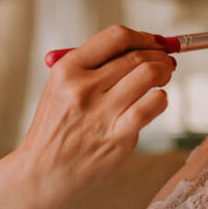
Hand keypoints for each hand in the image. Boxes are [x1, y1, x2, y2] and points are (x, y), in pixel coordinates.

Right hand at [0, 26, 173, 208]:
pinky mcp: (117, 137)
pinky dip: (161, 98)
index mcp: (67, 70)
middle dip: (158, 54)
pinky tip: (157, 99)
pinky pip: (151, 106)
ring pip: (148, 75)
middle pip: (136, 55)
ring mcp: (101, 113)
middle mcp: (83, 88)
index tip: (151, 42)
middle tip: (166, 59)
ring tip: (165, 74)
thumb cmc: (55, 128)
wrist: (42, 173)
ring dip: (164, 70)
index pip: (115, 37)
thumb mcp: (59, 88)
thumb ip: (92, 66)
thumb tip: (138, 47)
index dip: (142, 36)